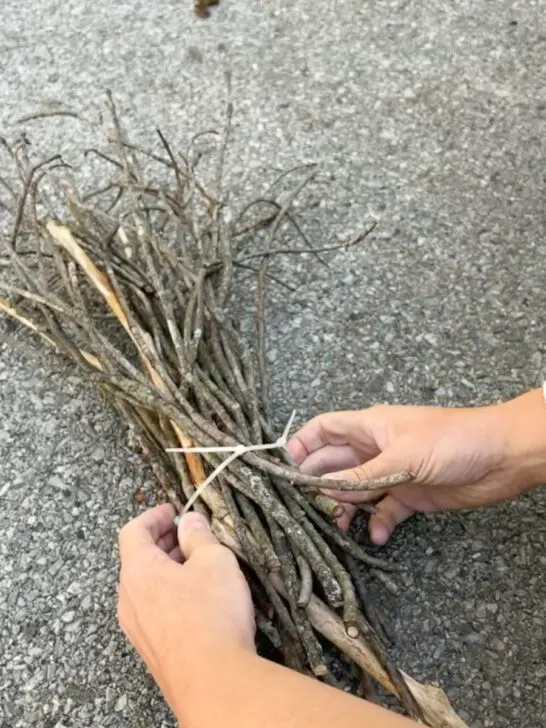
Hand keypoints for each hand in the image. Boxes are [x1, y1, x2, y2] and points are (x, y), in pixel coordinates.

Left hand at [117, 505, 254, 716]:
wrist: (213, 682)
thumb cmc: (212, 614)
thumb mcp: (214, 560)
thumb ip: (199, 536)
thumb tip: (190, 522)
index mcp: (138, 571)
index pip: (132, 532)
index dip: (152, 516)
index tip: (172, 511)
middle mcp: (129, 600)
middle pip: (137, 559)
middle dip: (162, 542)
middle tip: (188, 535)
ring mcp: (138, 629)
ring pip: (145, 588)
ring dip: (167, 570)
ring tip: (197, 566)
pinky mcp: (152, 650)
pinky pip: (153, 612)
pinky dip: (169, 595)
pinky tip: (197, 600)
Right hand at [287, 389, 545, 544]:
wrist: (500, 457)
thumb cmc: (451, 440)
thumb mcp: (401, 457)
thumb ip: (361, 476)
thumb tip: (324, 490)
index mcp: (370, 427)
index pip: (325, 429)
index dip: (302, 444)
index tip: (285, 468)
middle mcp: (376, 449)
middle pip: (335, 464)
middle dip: (319, 483)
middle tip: (305, 507)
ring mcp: (392, 473)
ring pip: (356, 490)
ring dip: (345, 507)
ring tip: (339, 525)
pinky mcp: (410, 494)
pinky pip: (385, 511)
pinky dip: (379, 524)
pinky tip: (379, 535)